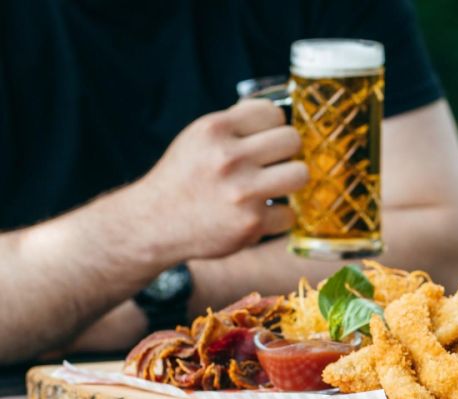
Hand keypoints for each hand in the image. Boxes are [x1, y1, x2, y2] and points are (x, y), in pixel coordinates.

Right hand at [129, 100, 307, 261]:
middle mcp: (228, 158)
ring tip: (276, 185)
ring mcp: (242, 192)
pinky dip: (276, 218)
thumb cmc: (184, 177)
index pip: (272, 113)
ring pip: (300, 174)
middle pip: (292, 140)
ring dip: (291, 180)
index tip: (265, 140)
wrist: (154, 223)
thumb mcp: (198, 138)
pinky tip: (259, 215)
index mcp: (214, 130)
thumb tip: (276, 114)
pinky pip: (289, 214)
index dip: (273, 127)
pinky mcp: (251, 224)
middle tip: (274, 164)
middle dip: (286, 152)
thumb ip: (235, 125)